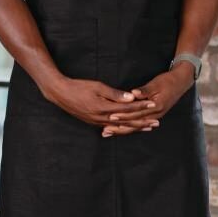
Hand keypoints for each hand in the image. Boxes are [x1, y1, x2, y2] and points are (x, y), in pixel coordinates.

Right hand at [44, 77, 159, 133]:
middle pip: (127, 121)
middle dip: (142, 122)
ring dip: (134, 127)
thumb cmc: (79, 87)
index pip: (128, 108)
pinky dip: (122, 129)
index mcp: (104, 109)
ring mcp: (97, 122)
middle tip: (156, 123)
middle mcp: (102, 118)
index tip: (154, 104)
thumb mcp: (97, 87)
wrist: (60, 94)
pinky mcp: (93, 122)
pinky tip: (128, 129)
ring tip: (147, 127)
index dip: (142, 106)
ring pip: (120, 126)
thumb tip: (131, 97)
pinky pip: (111, 128)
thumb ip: (115, 94)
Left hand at [102, 62, 194, 137]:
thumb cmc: (168, 82)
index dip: (123, 116)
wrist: (180, 83)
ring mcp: (154, 117)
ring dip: (122, 130)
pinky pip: (139, 124)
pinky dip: (128, 127)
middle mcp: (155, 115)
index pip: (136, 114)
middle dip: (119, 128)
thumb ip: (144, 90)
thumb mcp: (156, 84)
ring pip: (135, 127)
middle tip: (105, 131)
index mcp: (155, 107)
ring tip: (108, 132)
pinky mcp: (152, 116)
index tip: (110, 117)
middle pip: (134, 124)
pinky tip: (119, 129)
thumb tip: (133, 93)